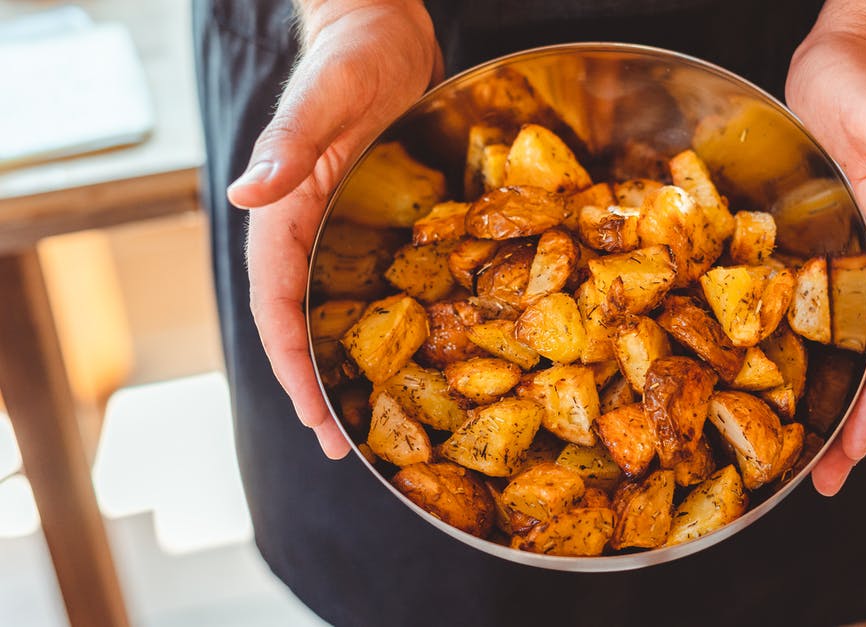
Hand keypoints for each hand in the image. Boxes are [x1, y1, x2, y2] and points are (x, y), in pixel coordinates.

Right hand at [226, 0, 440, 458]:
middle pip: (301, 326)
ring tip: (372, 424)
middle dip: (318, 388)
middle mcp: (307, 232)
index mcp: (284, 213)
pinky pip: (371, 285)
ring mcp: (340, 230)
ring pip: (334, 313)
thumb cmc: (353, 54)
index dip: (292, 367)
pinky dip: (382, 327)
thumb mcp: (326, 95)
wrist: (383, 29)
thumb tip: (248, 193)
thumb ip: (289, 143)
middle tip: (344, 449)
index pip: (277, 306)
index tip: (315, 418)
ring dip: (348, 368)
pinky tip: (412, 357)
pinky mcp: (373, 223)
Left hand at [785, 0, 865, 494]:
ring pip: (864, 345)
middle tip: (824, 483)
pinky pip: (837, 314)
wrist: (852, 52)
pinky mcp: (841, 246)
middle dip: (861, 422)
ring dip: (843, 404)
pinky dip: (824, 358)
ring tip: (812, 460)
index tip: (855, 446)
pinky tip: (795, 385)